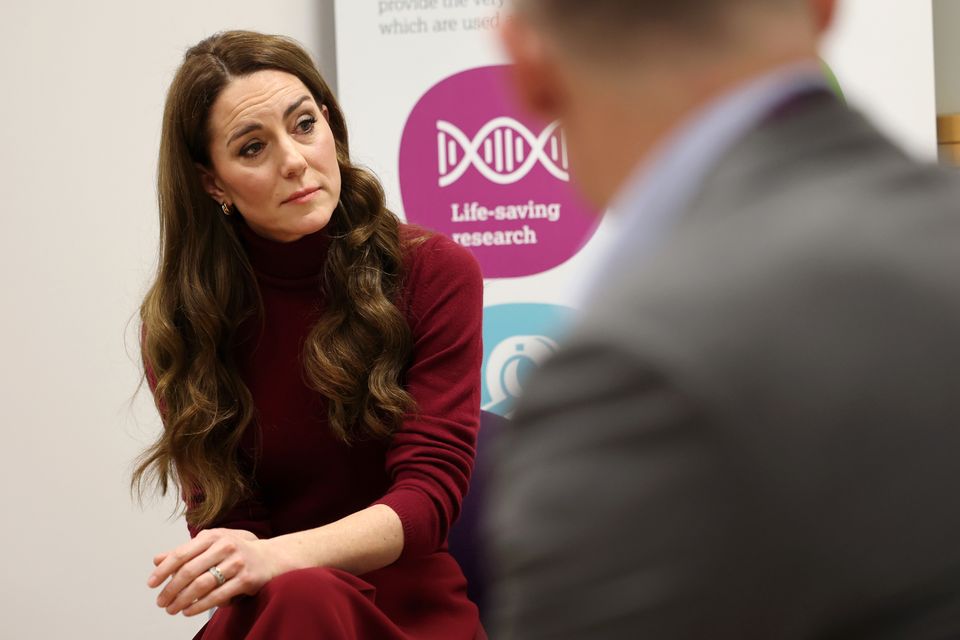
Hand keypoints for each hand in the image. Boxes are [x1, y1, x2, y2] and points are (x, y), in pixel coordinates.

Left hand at [147, 528, 278, 616]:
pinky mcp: (246, 579)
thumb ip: (185, 551)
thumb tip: (156, 560)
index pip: (181, 554)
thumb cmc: (235, 552)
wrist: (270, 558)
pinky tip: (189, 611)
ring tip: (172, 609)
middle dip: (171, 590)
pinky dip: (199, 606)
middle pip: (189, 571)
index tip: (151, 584)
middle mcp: (225, 546)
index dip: (163, 571)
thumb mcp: (211, 545)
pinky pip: (217, 596)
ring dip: (182, 601)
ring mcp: (237, 562)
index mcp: (213, 536)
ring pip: (202, 585)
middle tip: (160, 602)